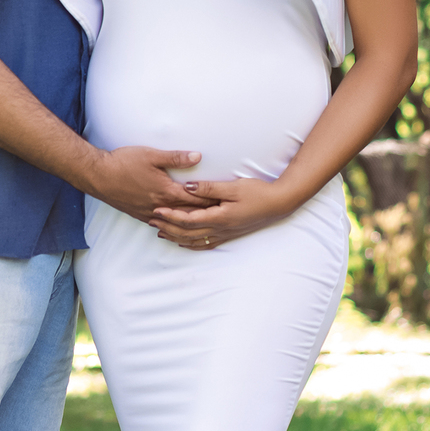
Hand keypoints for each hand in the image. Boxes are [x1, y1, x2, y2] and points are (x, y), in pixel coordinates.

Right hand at [87, 147, 218, 223]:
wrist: (98, 175)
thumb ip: (176, 157)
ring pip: (176, 221)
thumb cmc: (124, 162)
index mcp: (166, 191)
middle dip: (206, 213)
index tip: (227, 202)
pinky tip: (178, 226)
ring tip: (206, 223)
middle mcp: (160, 206)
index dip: (212, 200)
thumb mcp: (151, 155)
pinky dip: (174, 225)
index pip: (196, 199)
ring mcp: (149, 213)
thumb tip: (198, 157)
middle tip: (223, 215)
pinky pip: (162, 223)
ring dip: (191, 222)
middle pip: (189, 213)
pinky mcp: (140, 214)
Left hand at [149, 177, 297, 248]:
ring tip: (160, 231)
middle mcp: (220, 229)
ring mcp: (225, 234)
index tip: (156, 209)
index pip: (188, 220)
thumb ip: (209, 188)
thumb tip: (188, 187)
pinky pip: (205, 244)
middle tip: (151, 220)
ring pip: (194, 240)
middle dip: (168, 227)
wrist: (278, 204)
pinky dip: (191, 244)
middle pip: (187, 233)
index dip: (170, 215)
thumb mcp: (233, 186)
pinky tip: (183, 242)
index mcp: (219, 217)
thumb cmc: (257, 192)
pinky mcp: (229, 234)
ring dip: (176, 237)